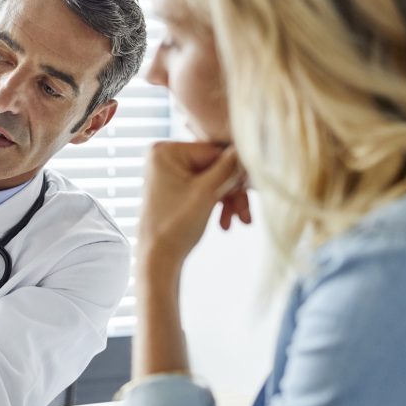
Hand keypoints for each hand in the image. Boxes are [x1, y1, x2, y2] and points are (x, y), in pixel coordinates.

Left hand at [137, 141, 248, 267]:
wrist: (158, 259)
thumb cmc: (175, 226)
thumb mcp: (207, 193)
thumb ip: (229, 168)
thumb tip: (248, 145)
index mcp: (165, 151)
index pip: (214, 151)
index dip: (234, 171)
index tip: (247, 190)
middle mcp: (165, 156)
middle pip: (215, 166)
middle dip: (232, 191)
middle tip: (244, 214)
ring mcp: (170, 172)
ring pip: (213, 179)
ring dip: (228, 200)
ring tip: (240, 221)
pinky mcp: (176, 187)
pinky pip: (205, 188)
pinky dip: (217, 203)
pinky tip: (226, 223)